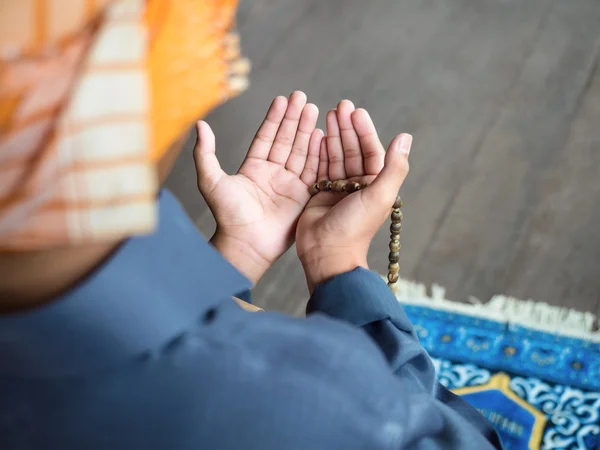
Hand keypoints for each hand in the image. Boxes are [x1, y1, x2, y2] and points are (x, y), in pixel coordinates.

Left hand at [194, 92, 322, 283]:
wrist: (246, 245)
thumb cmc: (227, 216)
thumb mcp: (210, 181)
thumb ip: (205, 153)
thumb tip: (200, 125)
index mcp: (253, 169)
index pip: (266, 137)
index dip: (275, 118)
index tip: (283, 99)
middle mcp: (273, 175)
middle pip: (286, 141)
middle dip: (294, 119)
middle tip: (303, 97)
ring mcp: (289, 186)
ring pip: (300, 153)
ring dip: (307, 131)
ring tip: (314, 109)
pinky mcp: (303, 198)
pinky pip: (312, 171)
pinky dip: (317, 154)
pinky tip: (322, 136)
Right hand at [296, 100, 411, 292]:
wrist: (327, 252)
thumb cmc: (355, 227)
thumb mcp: (379, 195)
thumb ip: (394, 167)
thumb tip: (405, 136)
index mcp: (374, 185)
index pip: (371, 151)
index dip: (364, 130)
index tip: (355, 111)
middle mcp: (357, 186)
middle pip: (352, 150)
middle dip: (346, 127)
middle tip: (339, 106)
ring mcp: (337, 189)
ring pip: (336, 156)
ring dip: (333, 135)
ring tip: (327, 113)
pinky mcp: (319, 194)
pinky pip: (320, 167)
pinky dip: (318, 150)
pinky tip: (316, 134)